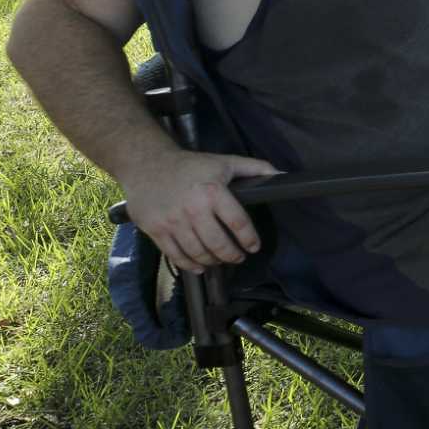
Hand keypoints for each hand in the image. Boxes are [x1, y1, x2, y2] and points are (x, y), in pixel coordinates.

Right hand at [121, 148, 279, 271]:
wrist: (146, 165)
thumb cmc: (189, 165)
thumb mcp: (224, 162)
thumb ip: (255, 168)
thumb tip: (281, 175)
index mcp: (212, 192)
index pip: (238, 222)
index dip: (249, 238)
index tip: (254, 246)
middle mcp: (193, 209)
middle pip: (218, 243)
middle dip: (232, 255)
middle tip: (238, 257)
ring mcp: (173, 222)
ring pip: (198, 253)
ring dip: (213, 261)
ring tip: (221, 260)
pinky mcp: (156, 230)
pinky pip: (176, 255)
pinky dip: (190, 265)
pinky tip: (200, 266)